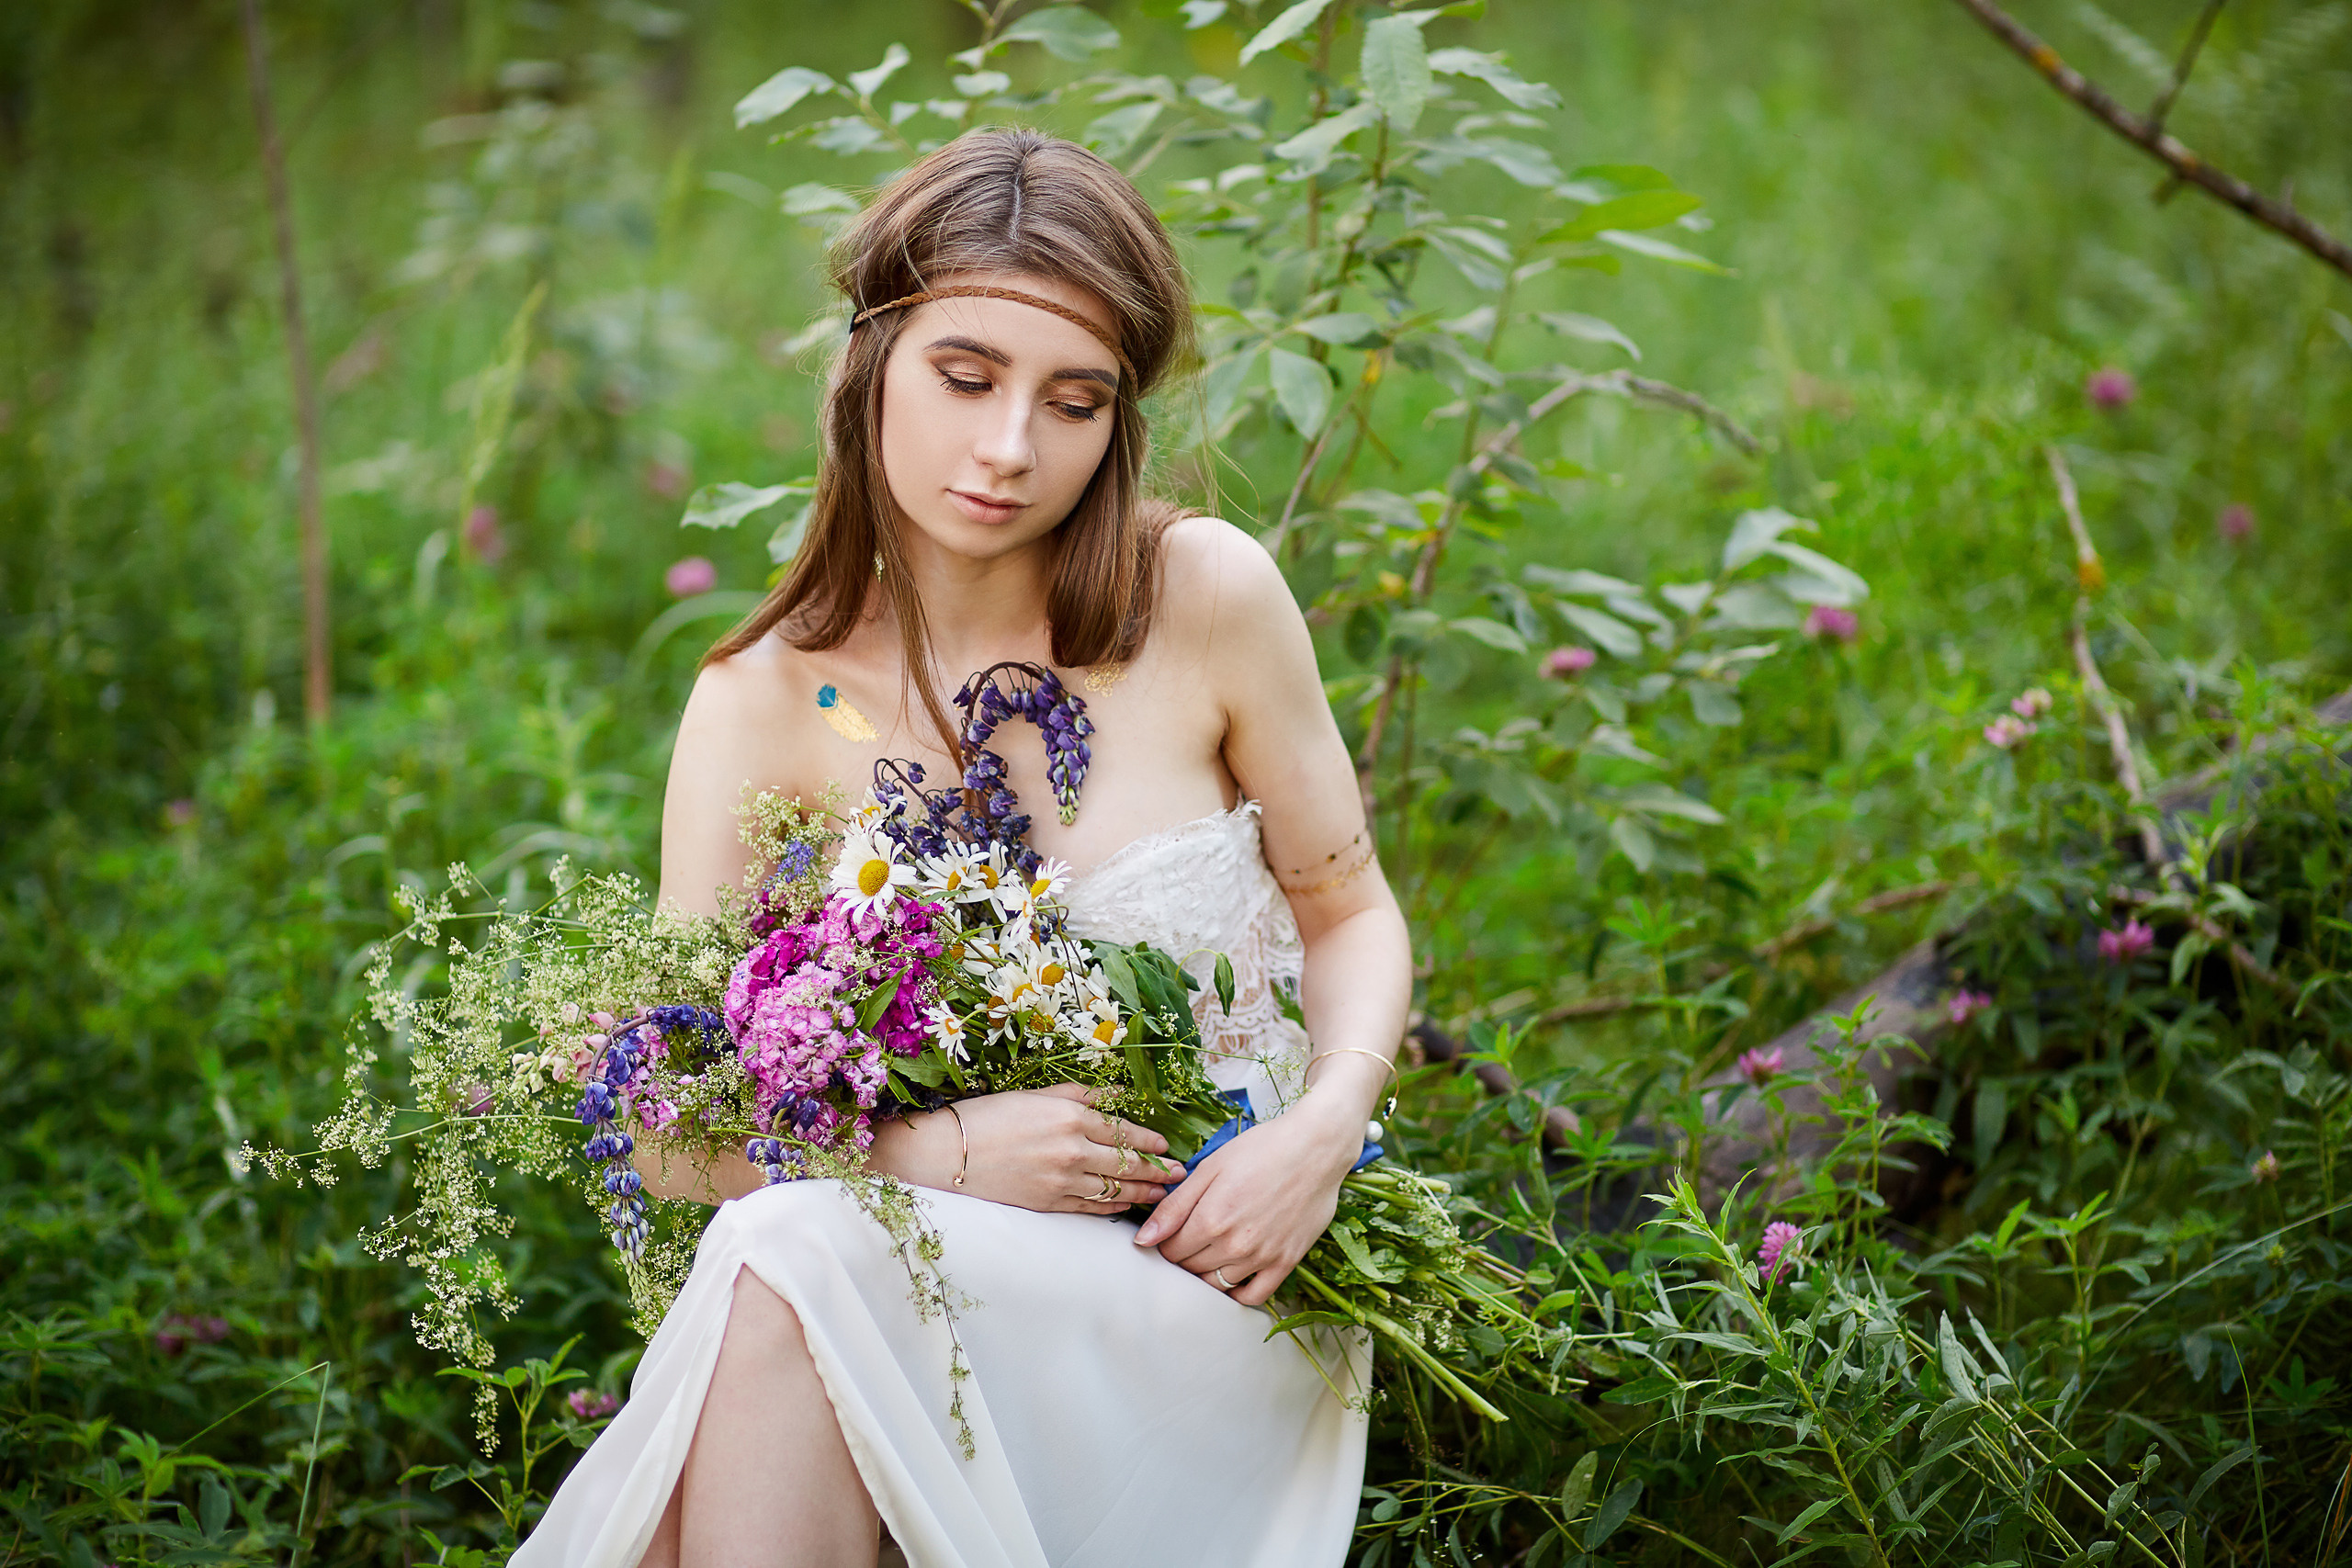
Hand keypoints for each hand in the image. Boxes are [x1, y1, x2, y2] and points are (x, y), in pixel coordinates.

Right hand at [872, 1083, 1187, 1213]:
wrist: (946, 1153)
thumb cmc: (988, 1117)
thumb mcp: (1036, 1096)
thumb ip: (1080, 1095)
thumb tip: (1114, 1096)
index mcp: (1070, 1116)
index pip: (1123, 1132)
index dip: (1149, 1142)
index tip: (1167, 1147)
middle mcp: (1072, 1150)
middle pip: (1127, 1164)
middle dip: (1157, 1171)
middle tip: (1179, 1175)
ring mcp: (1061, 1181)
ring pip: (1114, 1189)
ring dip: (1142, 1193)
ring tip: (1161, 1195)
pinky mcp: (1048, 1203)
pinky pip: (1090, 1208)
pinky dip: (1112, 1208)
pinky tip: (1125, 1207)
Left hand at [1132, 1097, 1361, 1306]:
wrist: (1315, 1147)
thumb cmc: (1262, 1149)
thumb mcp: (1210, 1168)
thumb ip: (1174, 1206)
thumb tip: (1143, 1239)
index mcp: (1210, 1219)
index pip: (1170, 1251)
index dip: (1165, 1242)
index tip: (1171, 1232)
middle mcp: (1234, 1245)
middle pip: (1191, 1269)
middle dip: (1183, 1256)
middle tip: (1190, 1238)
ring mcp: (1262, 1257)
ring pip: (1217, 1285)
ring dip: (1206, 1273)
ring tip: (1209, 1252)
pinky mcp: (1286, 1263)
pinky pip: (1254, 1296)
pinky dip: (1237, 1293)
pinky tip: (1232, 1277)